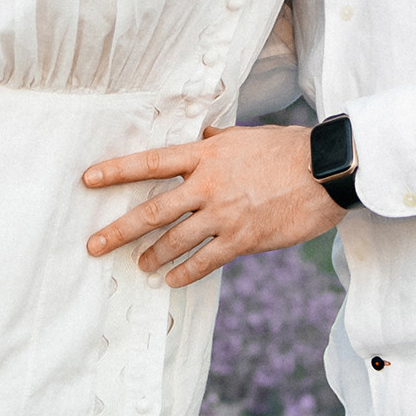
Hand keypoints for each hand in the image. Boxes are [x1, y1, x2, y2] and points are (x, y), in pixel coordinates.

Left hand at [82, 123, 342, 288]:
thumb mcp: (247, 136)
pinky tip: (171, 280)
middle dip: (119, 229)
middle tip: (94, 244)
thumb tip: (200, 135)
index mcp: (207, 155)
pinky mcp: (244, 239)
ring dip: (152, 255)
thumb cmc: (289, 149)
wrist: (326, 171)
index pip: (151, 162)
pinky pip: (205, 260)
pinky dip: (185, 272)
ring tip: (140, 265)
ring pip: (175, 240)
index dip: (117, 171)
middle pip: (153, 210)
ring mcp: (225, 214)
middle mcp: (208, 185)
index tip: (88, 179)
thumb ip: (218, 140)